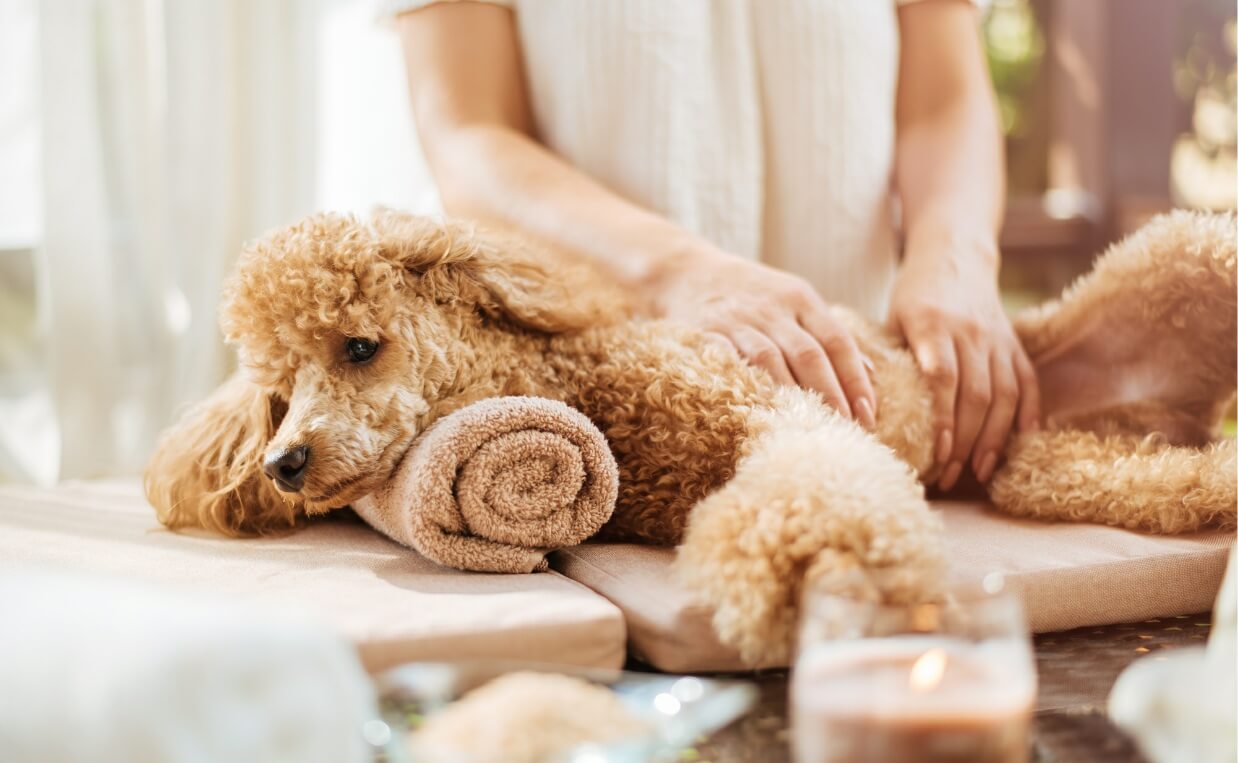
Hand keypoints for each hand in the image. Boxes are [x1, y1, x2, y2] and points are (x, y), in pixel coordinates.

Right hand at [650, 246, 876, 427]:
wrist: (686, 271)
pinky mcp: (707, 333)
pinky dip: (748, 386)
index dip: (855, 379)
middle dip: (832, 395)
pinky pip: (730, 363)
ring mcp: (739, 321)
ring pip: (772, 361)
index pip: (837, 341)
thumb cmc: (750, 293)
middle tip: (847, 430)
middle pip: (809, 354)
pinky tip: (762, 411)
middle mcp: (773, 308)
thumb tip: (871, 374)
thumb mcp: (794, 301)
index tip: (869, 413)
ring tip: (811, 428)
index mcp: (800, 298)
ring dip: (794, 397)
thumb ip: (829, 334)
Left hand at [888, 238, 1039, 489]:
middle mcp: (971, 334)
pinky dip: (1029, 413)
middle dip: (965, 442)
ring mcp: (997, 339)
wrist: (954, 256)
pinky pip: (1027, 382)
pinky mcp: (1014, 343)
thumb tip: (869, 409)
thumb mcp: (892, 318)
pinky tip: (1023, 441)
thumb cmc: (914, 294)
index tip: (938, 454)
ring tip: (979, 470)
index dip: (943, 421)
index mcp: (933, 326)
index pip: (943, 380)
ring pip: (1004, 395)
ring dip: (994, 438)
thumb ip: (886, 358)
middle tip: (950, 476)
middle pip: (976, 396)